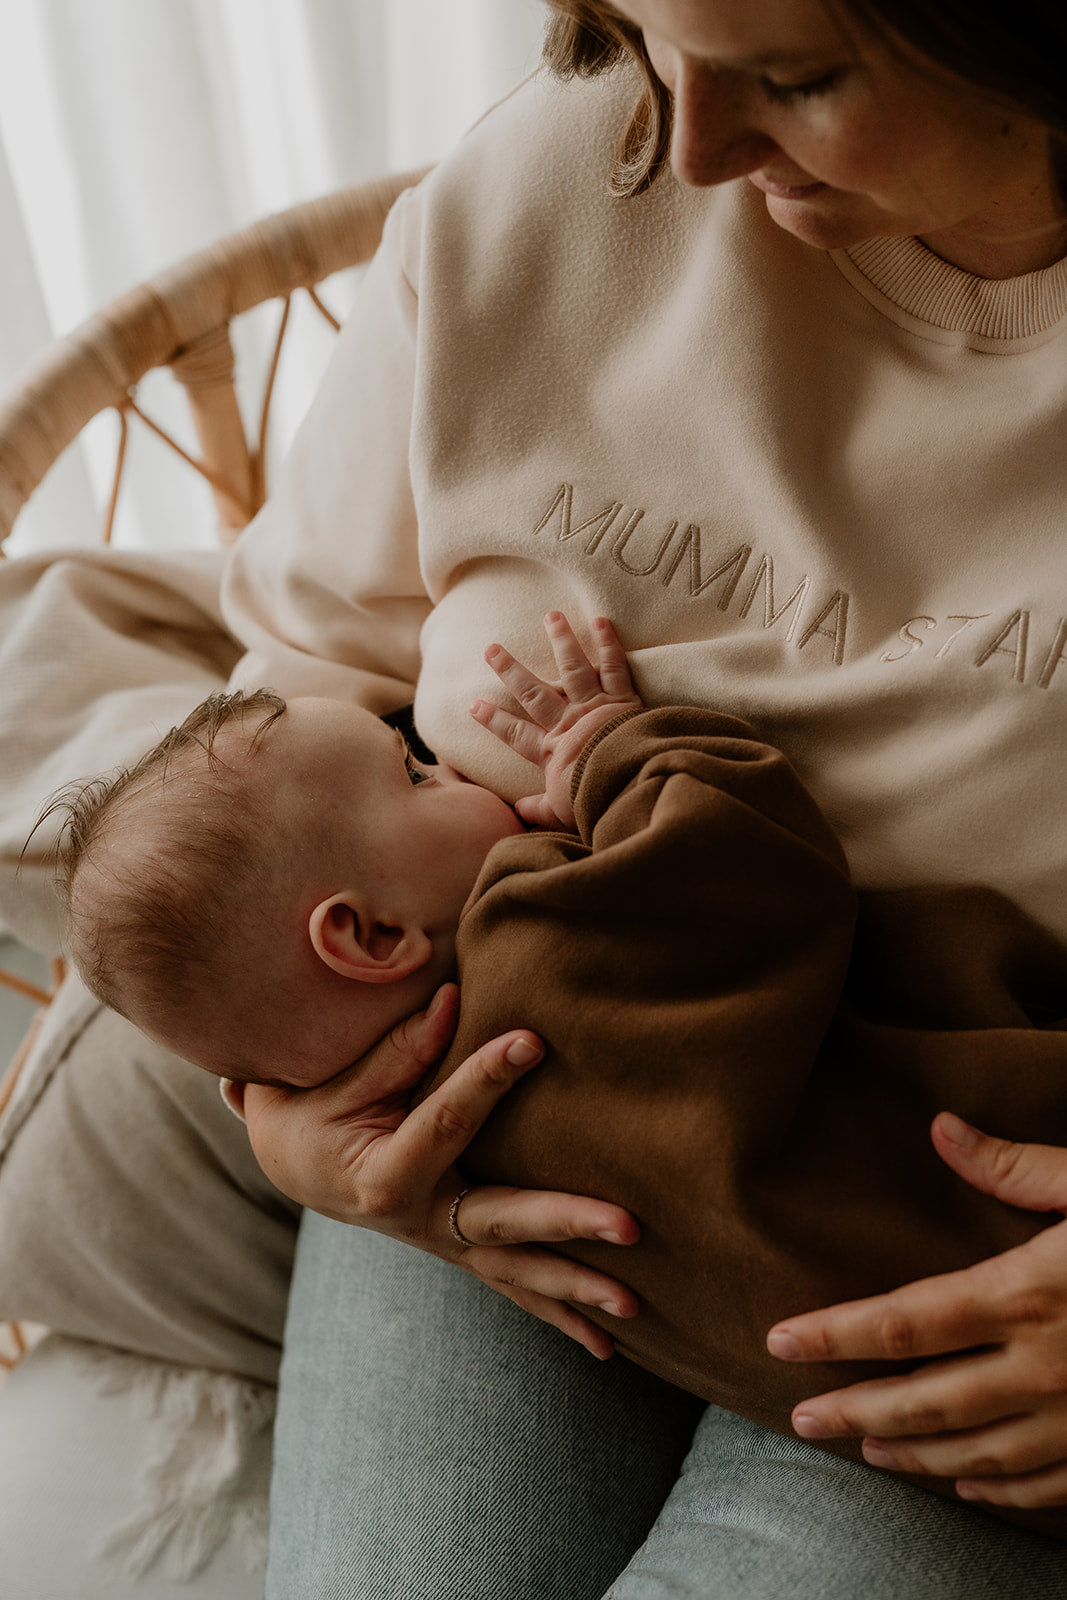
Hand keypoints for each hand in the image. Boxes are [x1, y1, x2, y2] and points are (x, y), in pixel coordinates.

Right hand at [236, 983, 638, 1359]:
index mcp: (383, 1175)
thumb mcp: (333, 1081)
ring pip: (515, 1270)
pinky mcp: (459, 1249)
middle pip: (501, 1221)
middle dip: (568, 1223)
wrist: (292, 1164)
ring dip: (576, 1287)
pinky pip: (513, 1286)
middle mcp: (419, 1221)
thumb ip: (395, 1049)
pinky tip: (606, 1347)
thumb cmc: (311, 1113)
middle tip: (629, 1226)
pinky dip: (558, 1315)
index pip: (445, 1122)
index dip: (487, 1078)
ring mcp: (443, 1243)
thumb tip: (450, 1000)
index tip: (533, 1040)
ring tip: (633, 1305)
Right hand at [470, 611, 641, 829]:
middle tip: (491, 648)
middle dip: (511, 670)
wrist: (628, 782)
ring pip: (573, 668)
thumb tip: (518, 811)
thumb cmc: (594, 800)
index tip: (473, 704)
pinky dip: (608, 643)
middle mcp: (567, 722)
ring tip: (550, 615)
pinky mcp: (623, 698)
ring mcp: (594, 706)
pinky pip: (614, 666)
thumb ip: (539, 809)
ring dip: (561, 640)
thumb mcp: (562, 812)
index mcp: (551, 751)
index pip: (515, 733)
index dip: (493, 720)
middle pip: (534, 692)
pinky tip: (600, 620)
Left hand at [766, 1112, 1066, 1507]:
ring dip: (914, 1454)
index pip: (904, 1321)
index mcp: (1027, 1292)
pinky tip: (968, 1486)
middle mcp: (1045, 1366)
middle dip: (854, 1411)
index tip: (780, 1342)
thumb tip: (940, 1127)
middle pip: (924, 1401)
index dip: (835, 1334)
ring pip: (976, 1452)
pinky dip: (997, 1489)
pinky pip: (1044, 1483)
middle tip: (798, 1418)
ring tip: (865, 1449)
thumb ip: (1014, 1166)